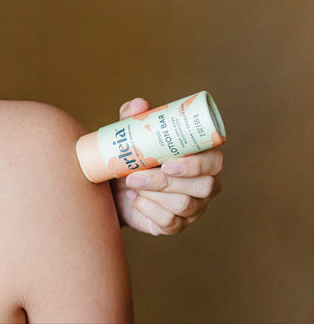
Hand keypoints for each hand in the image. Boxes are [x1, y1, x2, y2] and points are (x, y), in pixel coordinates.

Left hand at [110, 98, 223, 235]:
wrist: (114, 187)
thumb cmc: (132, 155)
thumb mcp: (131, 135)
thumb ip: (135, 118)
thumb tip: (138, 104)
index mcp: (202, 158)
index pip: (214, 161)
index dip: (197, 164)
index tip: (168, 162)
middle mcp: (205, 184)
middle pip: (204, 186)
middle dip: (168, 182)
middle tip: (137, 175)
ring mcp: (194, 207)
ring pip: (186, 205)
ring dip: (154, 194)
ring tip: (131, 183)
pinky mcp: (177, 225)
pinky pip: (170, 223)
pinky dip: (148, 209)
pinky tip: (134, 198)